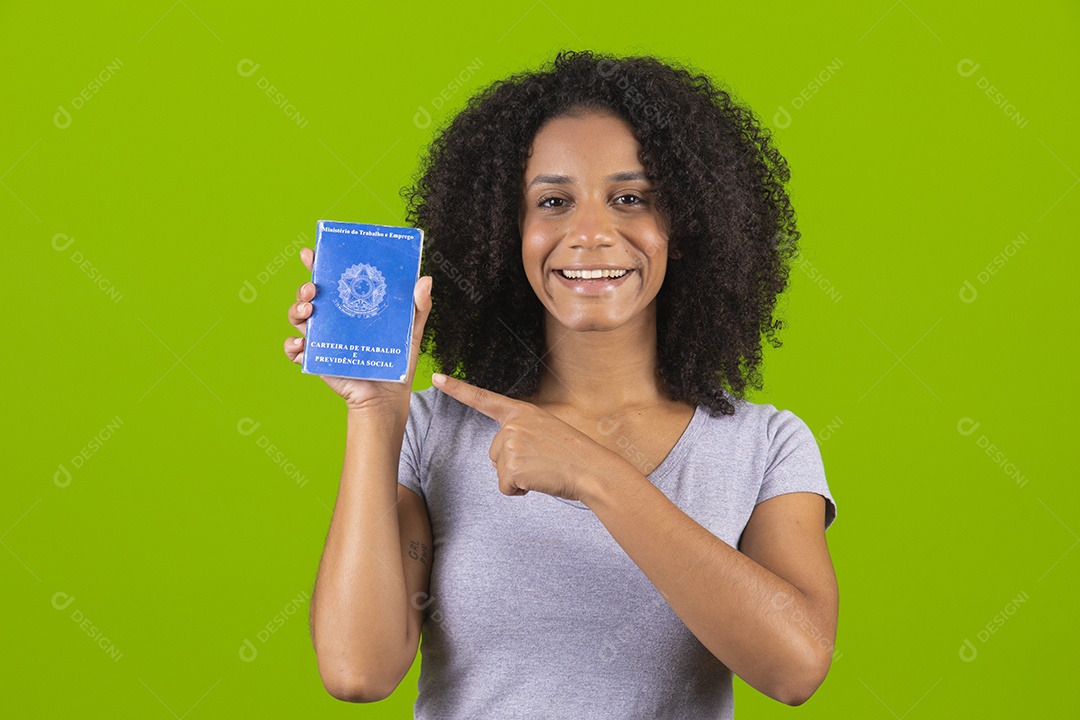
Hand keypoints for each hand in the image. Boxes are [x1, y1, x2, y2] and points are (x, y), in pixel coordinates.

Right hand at [285, 247, 432, 416]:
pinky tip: (302, 344)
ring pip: (297, 318)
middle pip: (309, 296)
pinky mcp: (316, 358)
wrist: (388, 396)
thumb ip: (418, 306)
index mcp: (351, 306)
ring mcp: (322, 338)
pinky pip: (294, 350)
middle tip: (313, 289)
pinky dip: (292, 345)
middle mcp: (332, 318)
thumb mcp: (411, 330)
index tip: (309, 253)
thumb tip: (426, 279)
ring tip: (308, 311)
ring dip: (295, 310)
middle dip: (304, 288)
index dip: (317, 264)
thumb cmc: (397, 360)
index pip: (331, 280)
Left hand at [431, 373, 637, 503]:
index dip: (457, 389)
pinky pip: (506, 487)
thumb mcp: (546, 432)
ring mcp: (511, 444)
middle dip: (514, 464)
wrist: (592, 469)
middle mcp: (513, 424)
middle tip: (543, 461)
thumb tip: (504, 459)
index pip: (484, 399)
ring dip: (519, 477)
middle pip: (495, 453)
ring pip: (500, 471)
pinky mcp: (512, 466)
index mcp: (522, 412)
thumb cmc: (573, 455)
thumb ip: (521, 435)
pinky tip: (540, 480)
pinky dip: (520, 490)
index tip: (435, 378)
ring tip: (544, 470)